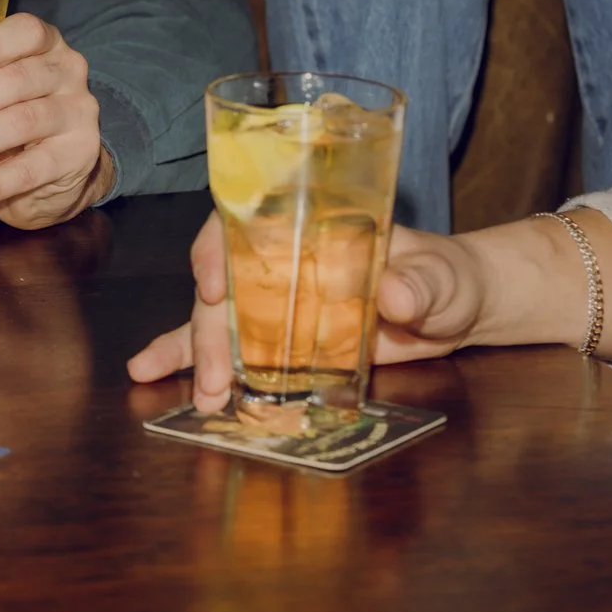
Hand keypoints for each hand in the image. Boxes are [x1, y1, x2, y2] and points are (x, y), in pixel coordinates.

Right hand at [126, 220, 489, 409]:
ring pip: (217, 316)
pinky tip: (156, 375)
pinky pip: (230, 347)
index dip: (222, 248)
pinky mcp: (280, 337)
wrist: (455, 307)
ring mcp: (277, 298)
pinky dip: (192, 359)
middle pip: (228, 283)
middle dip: (211, 331)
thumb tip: (398, 295)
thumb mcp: (441, 277)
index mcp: (312, 225)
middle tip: (213, 379)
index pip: (248, 221)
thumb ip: (422, 283)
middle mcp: (283, 258)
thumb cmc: (447, 276)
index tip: (215, 286)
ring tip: (180, 390)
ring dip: (194, 352)